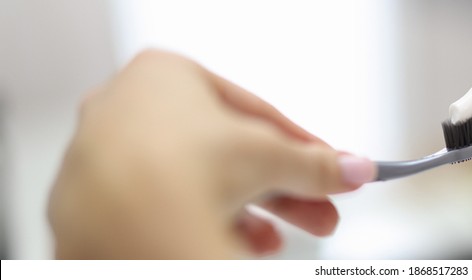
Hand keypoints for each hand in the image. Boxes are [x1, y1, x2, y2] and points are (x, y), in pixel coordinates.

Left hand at [47, 50, 375, 258]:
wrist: (127, 220)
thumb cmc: (183, 163)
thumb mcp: (271, 156)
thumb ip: (314, 163)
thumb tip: (352, 170)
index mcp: (165, 75)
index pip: (253, 112)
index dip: (302, 145)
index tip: (331, 168)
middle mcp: (126, 110)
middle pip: (226, 153)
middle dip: (282, 189)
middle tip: (319, 214)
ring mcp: (104, 160)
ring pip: (195, 186)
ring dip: (248, 214)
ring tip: (277, 242)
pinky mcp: (94, 207)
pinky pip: (164, 214)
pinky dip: (203, 227)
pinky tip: (235, 248)